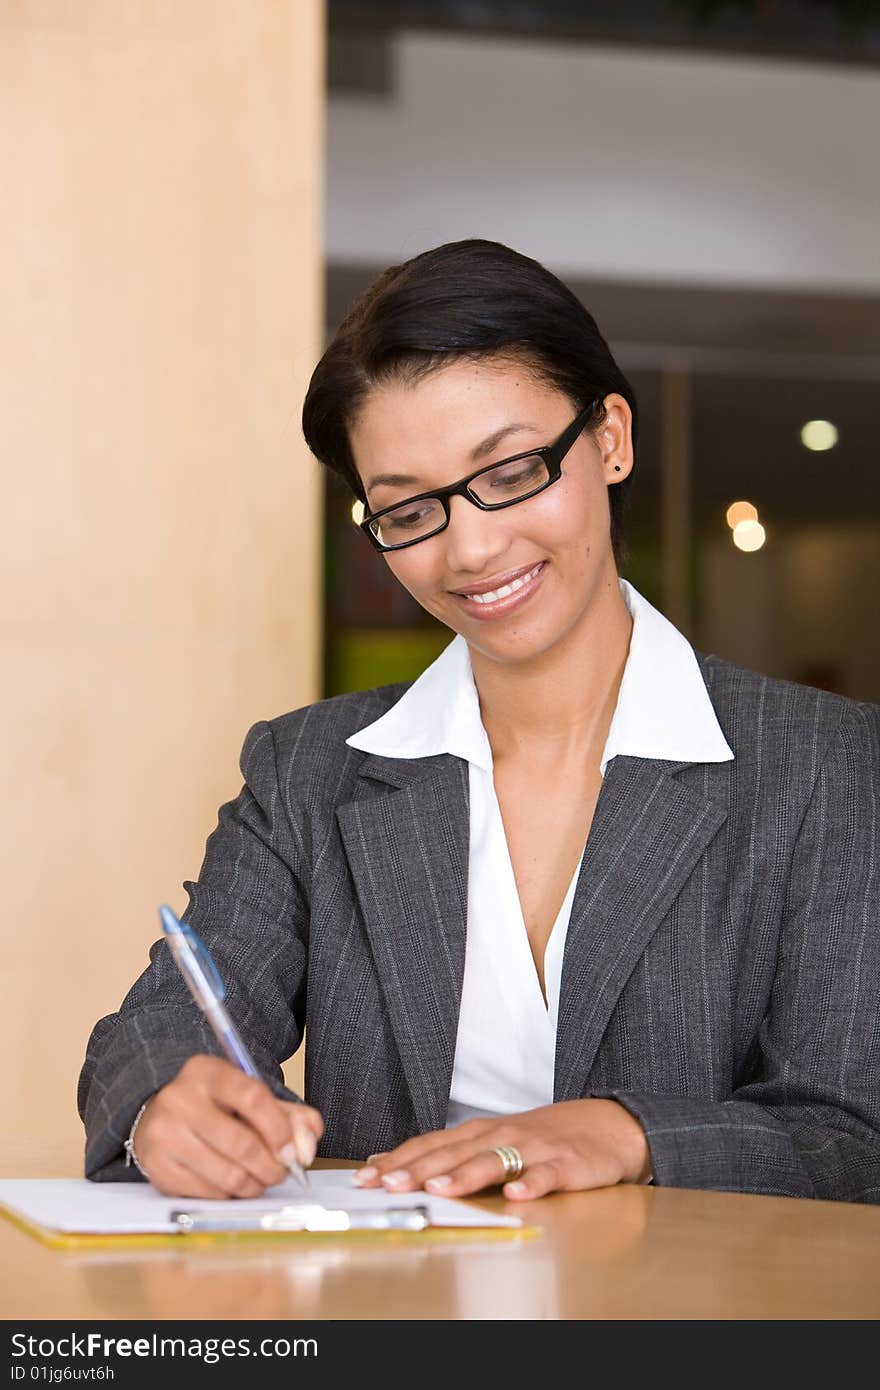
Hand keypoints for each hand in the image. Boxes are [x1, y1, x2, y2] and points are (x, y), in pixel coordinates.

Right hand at [131, 1055, 323, 1197]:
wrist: (161, 1115)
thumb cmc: (215, 1106)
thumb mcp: (251, 1095)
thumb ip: (291, 1117)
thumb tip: (306, 1150)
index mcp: (207, 1072)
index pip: (252, 1098)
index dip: (280, 1129)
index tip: (294, 1151)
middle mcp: (180, 1099)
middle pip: (242, 1144)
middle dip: (272, 1167)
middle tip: (281, 1172)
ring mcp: (164, 1134)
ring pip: (227, 1175)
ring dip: (254, 1185)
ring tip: (260, 1179)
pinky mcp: (157, 1167)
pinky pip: (207, 1194)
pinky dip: (229, 1195)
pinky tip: (231, 1182)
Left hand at [352, 1100, 651, 1200]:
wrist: (605, 1125)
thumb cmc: (541, 1137)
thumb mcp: (490, 1139)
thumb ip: (445, 1151)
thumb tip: (390, 1161)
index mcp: (478, 1132)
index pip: (430, 1144)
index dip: (398, 1160)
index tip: (365, 1177)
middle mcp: (500, 1135)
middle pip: (454, 1152)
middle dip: (419, 1168)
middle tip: (389, 1185)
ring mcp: (533, 1148)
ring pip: (494, 1161)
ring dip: (465, 1174)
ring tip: (439, 1188)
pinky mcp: (565, 1165)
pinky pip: (546, 1175)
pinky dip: (531, 1185)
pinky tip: (517, 1196)